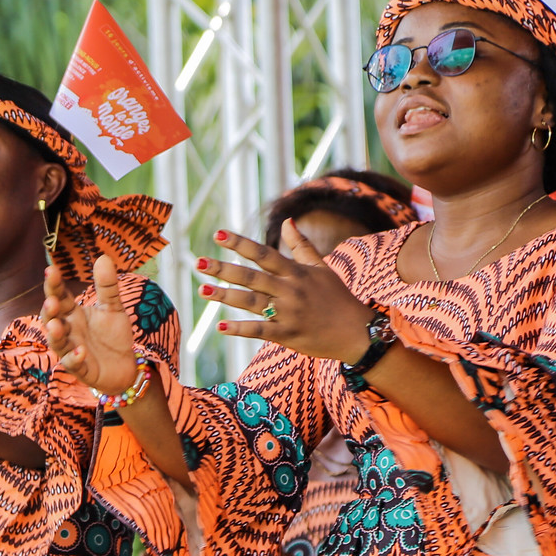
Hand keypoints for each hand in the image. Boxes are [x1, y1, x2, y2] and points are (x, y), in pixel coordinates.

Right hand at [41, 254, 140, 392]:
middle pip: (51, 319)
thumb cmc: (113, 336)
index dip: (53, 284)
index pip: (59, 296)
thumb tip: (102, 256)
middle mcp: (68, 331)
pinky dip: (74, 358)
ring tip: (57, 325)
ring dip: (55, 335)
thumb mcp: (113, 307)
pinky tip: (81, 351)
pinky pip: (74, 364)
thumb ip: (107, 286)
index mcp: (72, 314)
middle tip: (52, 301)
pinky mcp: (82, 369)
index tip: (50, 269)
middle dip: (49, 311)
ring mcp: (72, 350)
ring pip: (57, 342)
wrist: (125, 366)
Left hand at [199, 224, 375, 360]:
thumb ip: (301, 246)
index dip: (241, 244)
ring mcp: (289, 313)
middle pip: (252, 277)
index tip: (219, 234)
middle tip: (198, 262)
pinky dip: (240, 329)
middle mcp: (291, 290)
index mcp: (297, 272)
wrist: (357, 333)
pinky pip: (260, 331)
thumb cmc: (338, 298)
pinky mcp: (288, 335)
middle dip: (224, 269)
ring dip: (226, 296)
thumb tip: (286, 221)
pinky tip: (220, 326)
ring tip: (202, 289)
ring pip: (252, 302)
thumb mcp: (322, 269)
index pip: (264, 254)